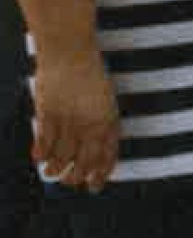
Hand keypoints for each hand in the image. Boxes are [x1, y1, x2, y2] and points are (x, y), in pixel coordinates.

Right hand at [30, 51, 119, 191]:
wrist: (70, 52)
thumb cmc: (88, 74)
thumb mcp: (104, 98)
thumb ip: (101, 122)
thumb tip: (91, 148)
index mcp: (109, 118)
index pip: (108, 154)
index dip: (101, 173)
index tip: (95, 185)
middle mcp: (90, 122)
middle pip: (84, 161)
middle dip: (77, 177)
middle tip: (70, 182)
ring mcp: (69, 119)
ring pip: (62, 157)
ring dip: (55, 169)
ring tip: (51, 173)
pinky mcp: (49, 114)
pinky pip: (44, 142)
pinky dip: (41, 154)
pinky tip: (39, 158)